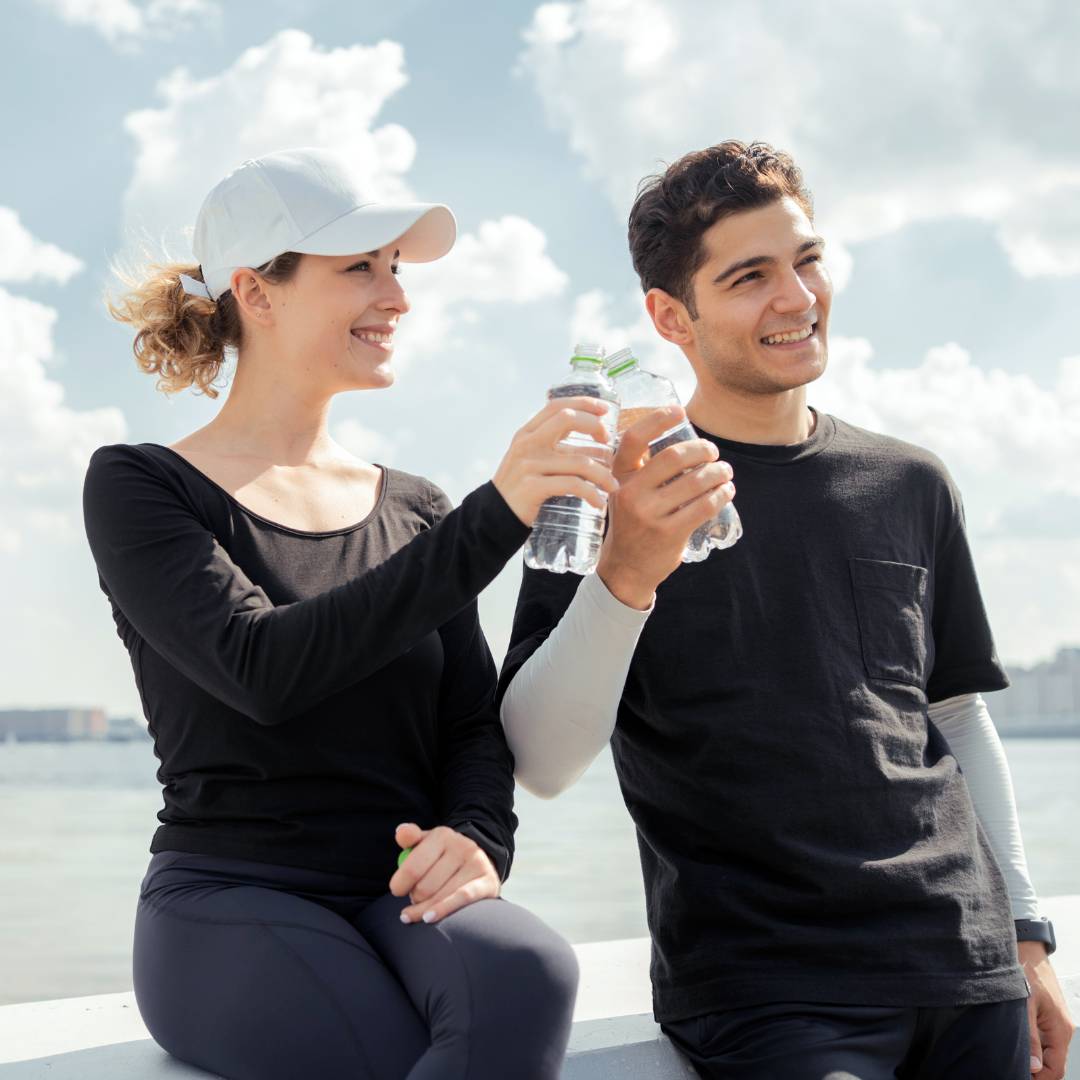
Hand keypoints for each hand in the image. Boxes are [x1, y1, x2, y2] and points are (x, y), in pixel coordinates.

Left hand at [389, 822, 499, 924]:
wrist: (475, 863)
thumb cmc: (441, 858)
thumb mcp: (425, 844)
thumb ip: (409, 838)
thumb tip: (400, 833)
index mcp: (442, 835)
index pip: (412, 867)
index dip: (400, 884)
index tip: (397, 891)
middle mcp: (461, 845)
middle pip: (424, 887)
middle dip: (415, 897)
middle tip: (417, 896)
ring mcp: (476, 863)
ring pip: (439, 896)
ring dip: (425, 909)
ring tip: (424, 908)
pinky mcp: (488, 881)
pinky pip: (461, 898)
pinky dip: (443, 910)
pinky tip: (428, 918)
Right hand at [492, 397, 618, 525]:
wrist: (495, 515)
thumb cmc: (520, 487)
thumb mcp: (532, 458)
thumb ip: (555, 445)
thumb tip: (595, 439)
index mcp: (527, 433)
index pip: (556, 406)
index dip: (583, 403)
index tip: (605, 409)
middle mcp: (527, 444)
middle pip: (567, 419)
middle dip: (594, 426)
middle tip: (608, 442)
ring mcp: (529, 465)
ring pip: (579, 462)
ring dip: (603, 474)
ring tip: (612, 486)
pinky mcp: (533, 487)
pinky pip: (573, 486)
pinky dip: (591, 494)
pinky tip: (598, 502)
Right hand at [596, 405, 734, 608]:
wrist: (626, 568)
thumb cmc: (633, 523)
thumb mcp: (626, 493)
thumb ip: (644, 470)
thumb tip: (684, 442)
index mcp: (619, 477)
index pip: (635, 439)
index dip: (658, 420)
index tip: (679, 411)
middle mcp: (631, 493)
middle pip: (674, 456)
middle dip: (702, 450)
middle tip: (713, 452)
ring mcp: (650, 515)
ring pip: (695, 481)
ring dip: (718, 472)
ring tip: (725, 472)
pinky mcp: (669, 533)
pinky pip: (704, 505)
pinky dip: (721, 494)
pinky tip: (726, 490)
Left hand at [1020, 941, 1075, 1077]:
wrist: (1025, 944)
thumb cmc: (1025, 969)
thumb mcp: (1023, 1005)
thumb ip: (1029, 1037)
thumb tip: (1033, 1067)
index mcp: (1060, 1030)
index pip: (1056, 1070)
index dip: (1039, 1079)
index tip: (1015, 1076)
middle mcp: (1061, 1028)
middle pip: (1052, 1063)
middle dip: (1034, 1071)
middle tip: (1008, 1069)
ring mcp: (1053, 1021)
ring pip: (1046, 1051)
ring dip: (1031, 1057)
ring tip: (1008, 1057)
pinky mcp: (1044, 1013)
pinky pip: (1041, 1037)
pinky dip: (1029, 1044)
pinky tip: (1012, 1041)